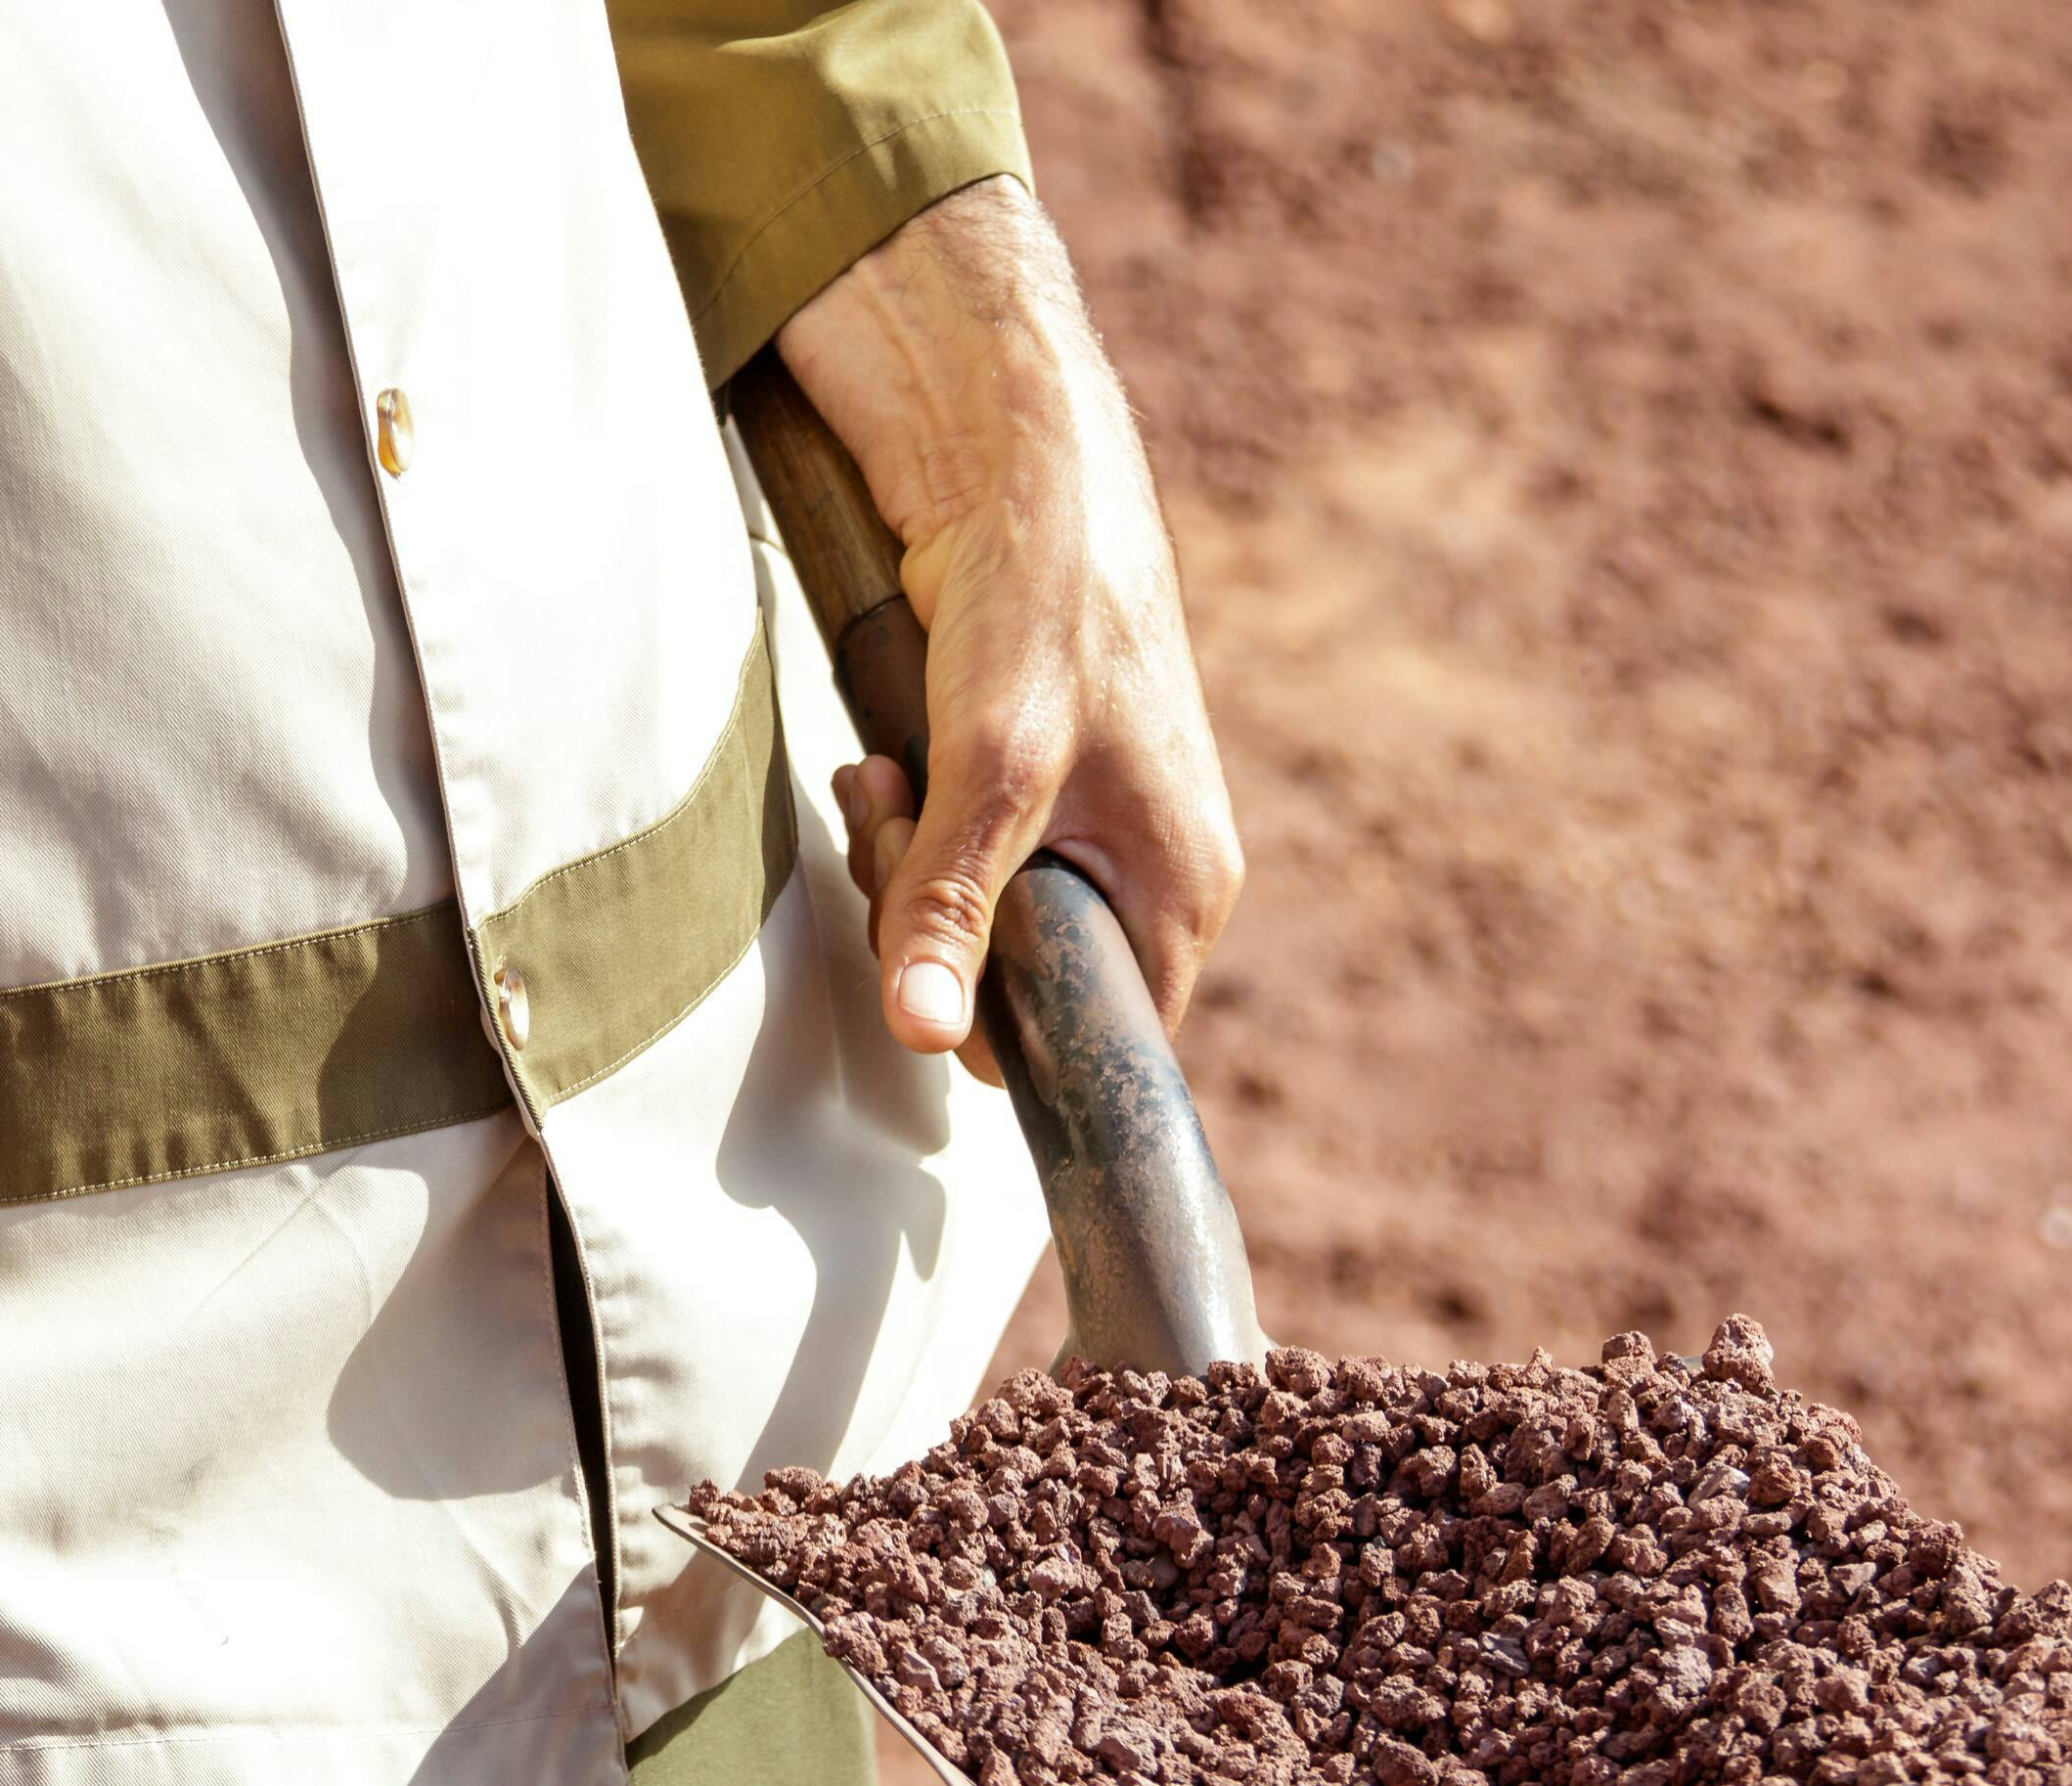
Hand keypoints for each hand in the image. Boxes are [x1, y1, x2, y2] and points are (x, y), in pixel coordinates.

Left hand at [775, 177, 1240, 1067]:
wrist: (1025, 459)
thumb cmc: (1050, 598)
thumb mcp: (992, 769)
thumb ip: (952, 908)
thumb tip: (927, 1036)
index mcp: (1182, 890)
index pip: (1103, 1042)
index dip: (1002, 1022)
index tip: (934, 945)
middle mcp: (1148, 870)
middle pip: (1020, 981)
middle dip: (931, 917)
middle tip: (898, 821)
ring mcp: (1090, 825)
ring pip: (974, 914)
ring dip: (905, 859)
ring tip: (891, 772)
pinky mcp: (1033, 781)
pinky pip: (960, 850)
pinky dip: (909, 815)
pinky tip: (889, 755)